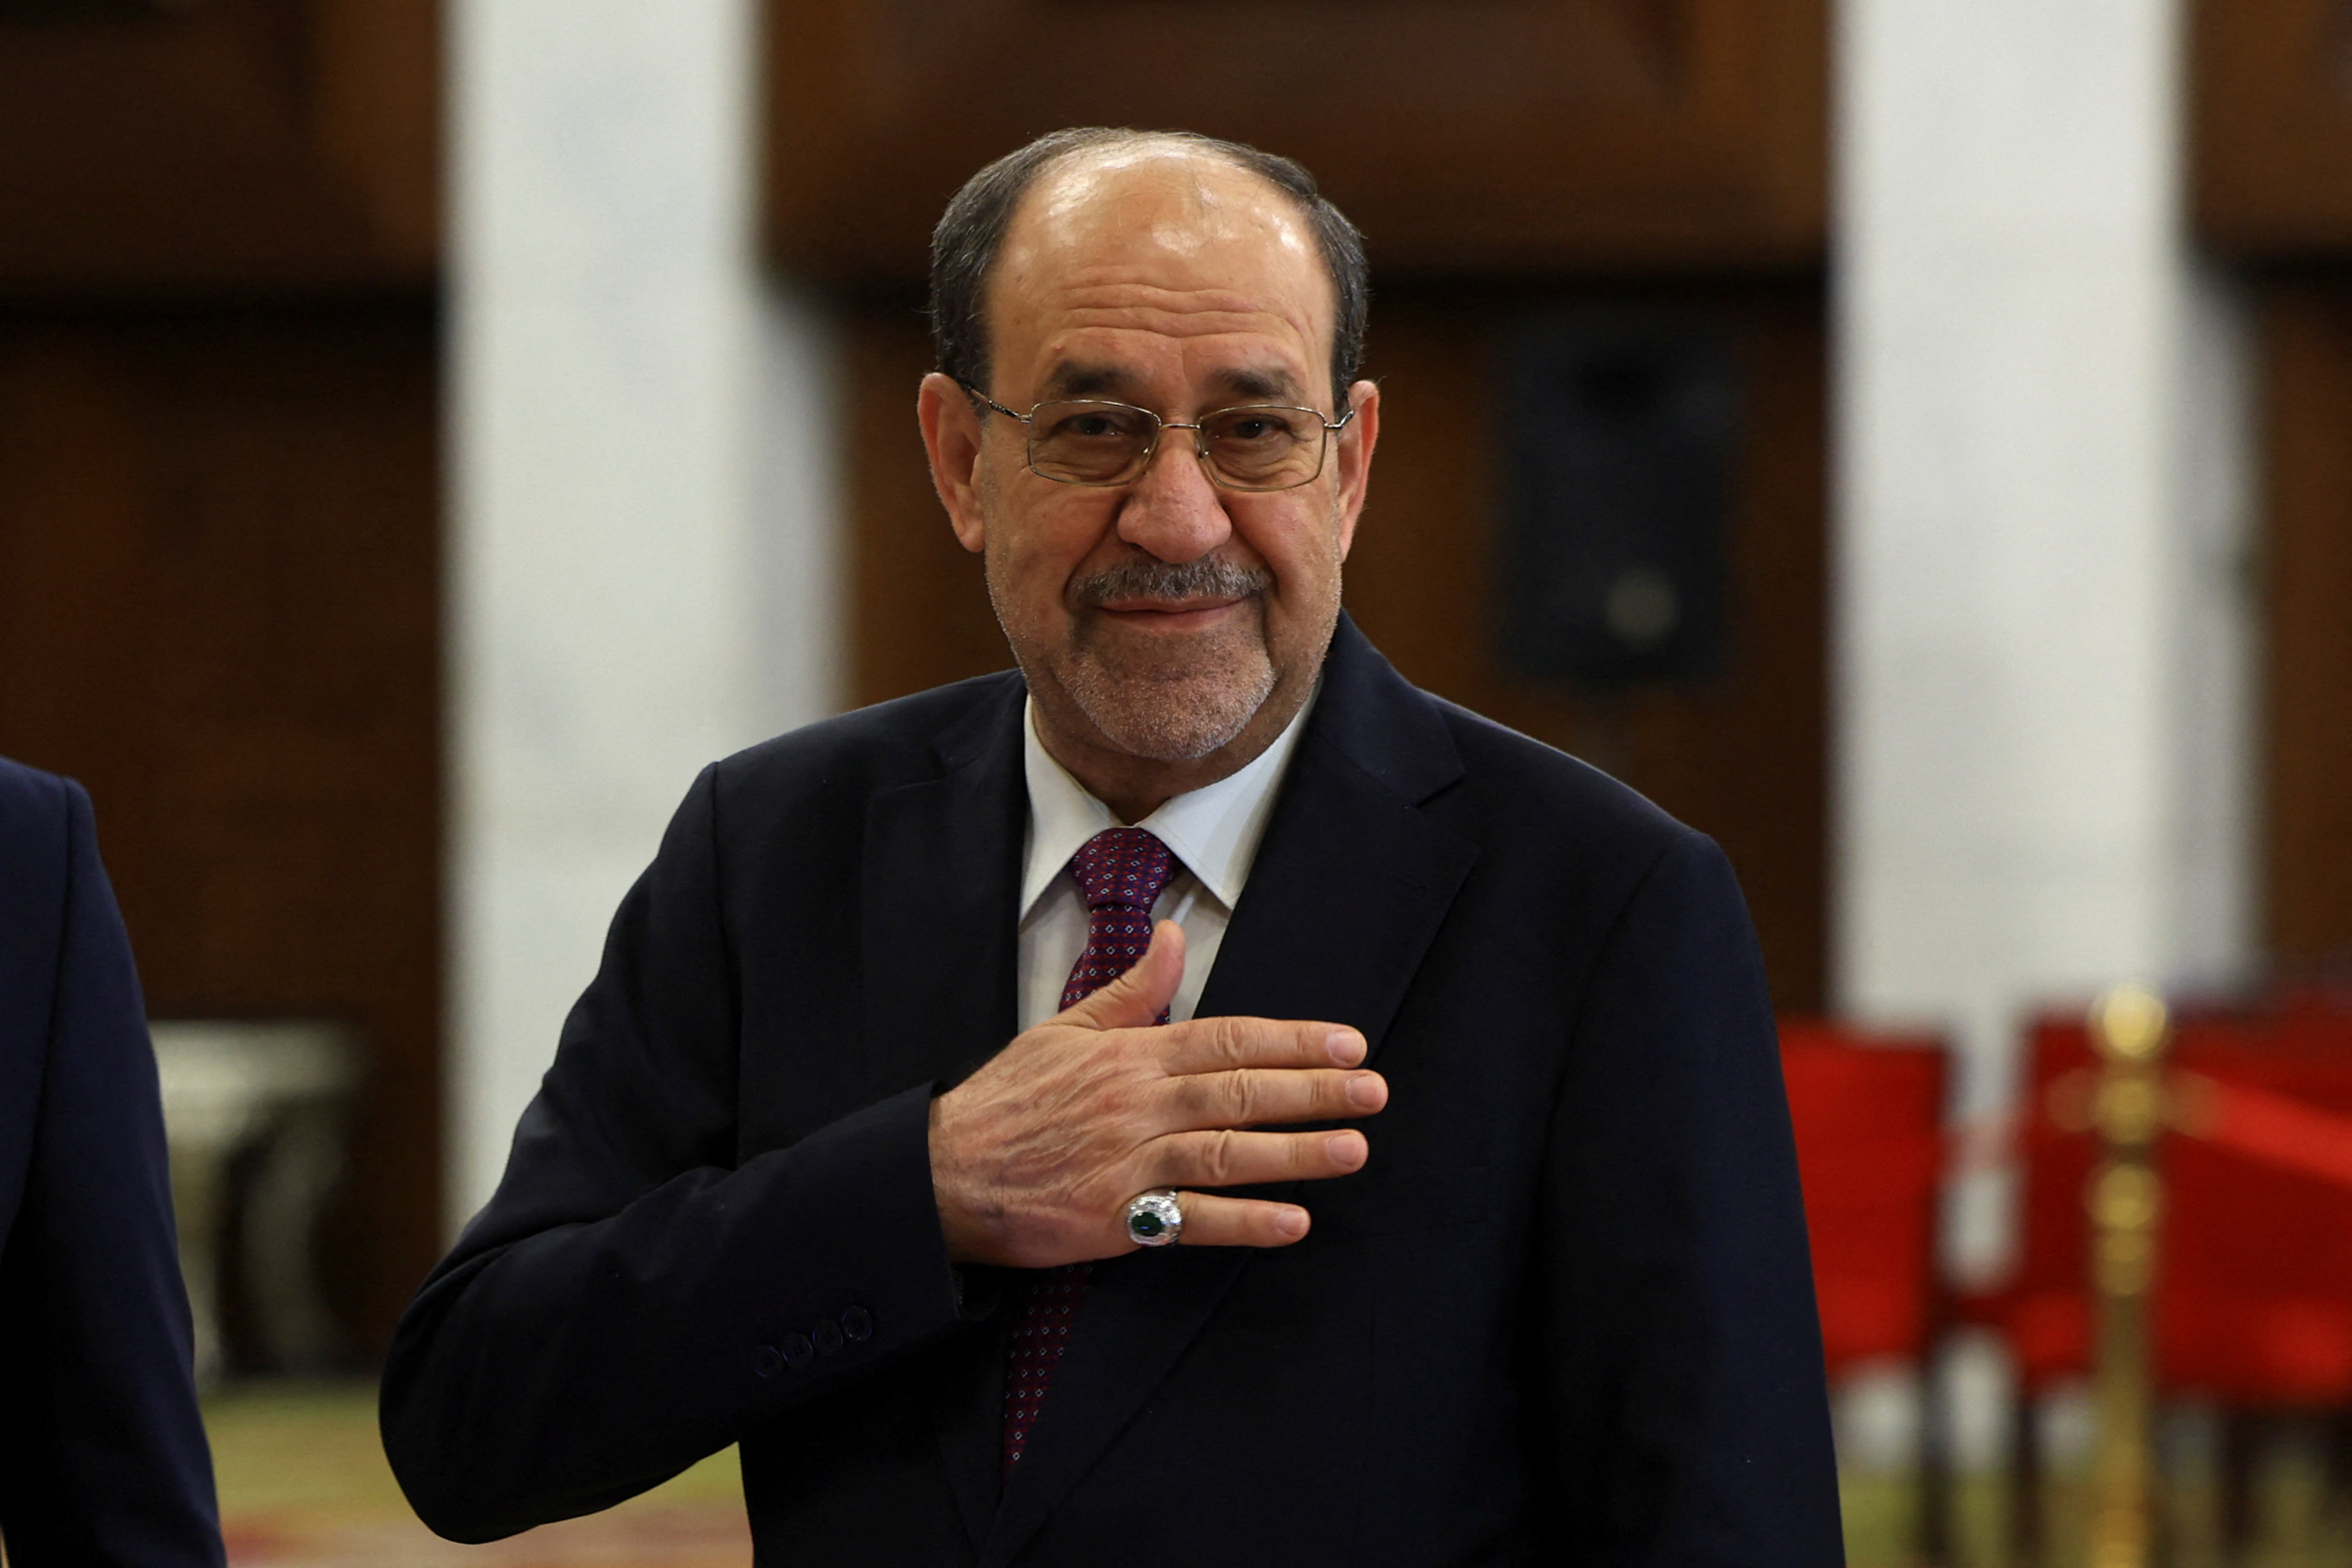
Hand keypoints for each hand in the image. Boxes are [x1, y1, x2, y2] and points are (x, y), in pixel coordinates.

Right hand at [927, 922, 1384, 1266]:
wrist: (944, 1172)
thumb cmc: (1007, 1100)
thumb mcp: (1065, 1028)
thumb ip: (1130, 989)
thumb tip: (1172, 936)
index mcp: (1130, 1055)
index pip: (1227, 1039)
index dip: (1292, 1041)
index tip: (1347, 1043)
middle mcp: (1136, 1105)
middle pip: (1240, 1092)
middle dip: (1314, 1091)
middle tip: (1373, 1091)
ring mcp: (1127, 1163)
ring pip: (1225, 1152)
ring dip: (1295, 1152)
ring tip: (1353, 1149)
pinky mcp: (1114, 1220)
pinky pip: (1190, 1220)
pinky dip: (1243, 1221)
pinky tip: (1292, 1221)